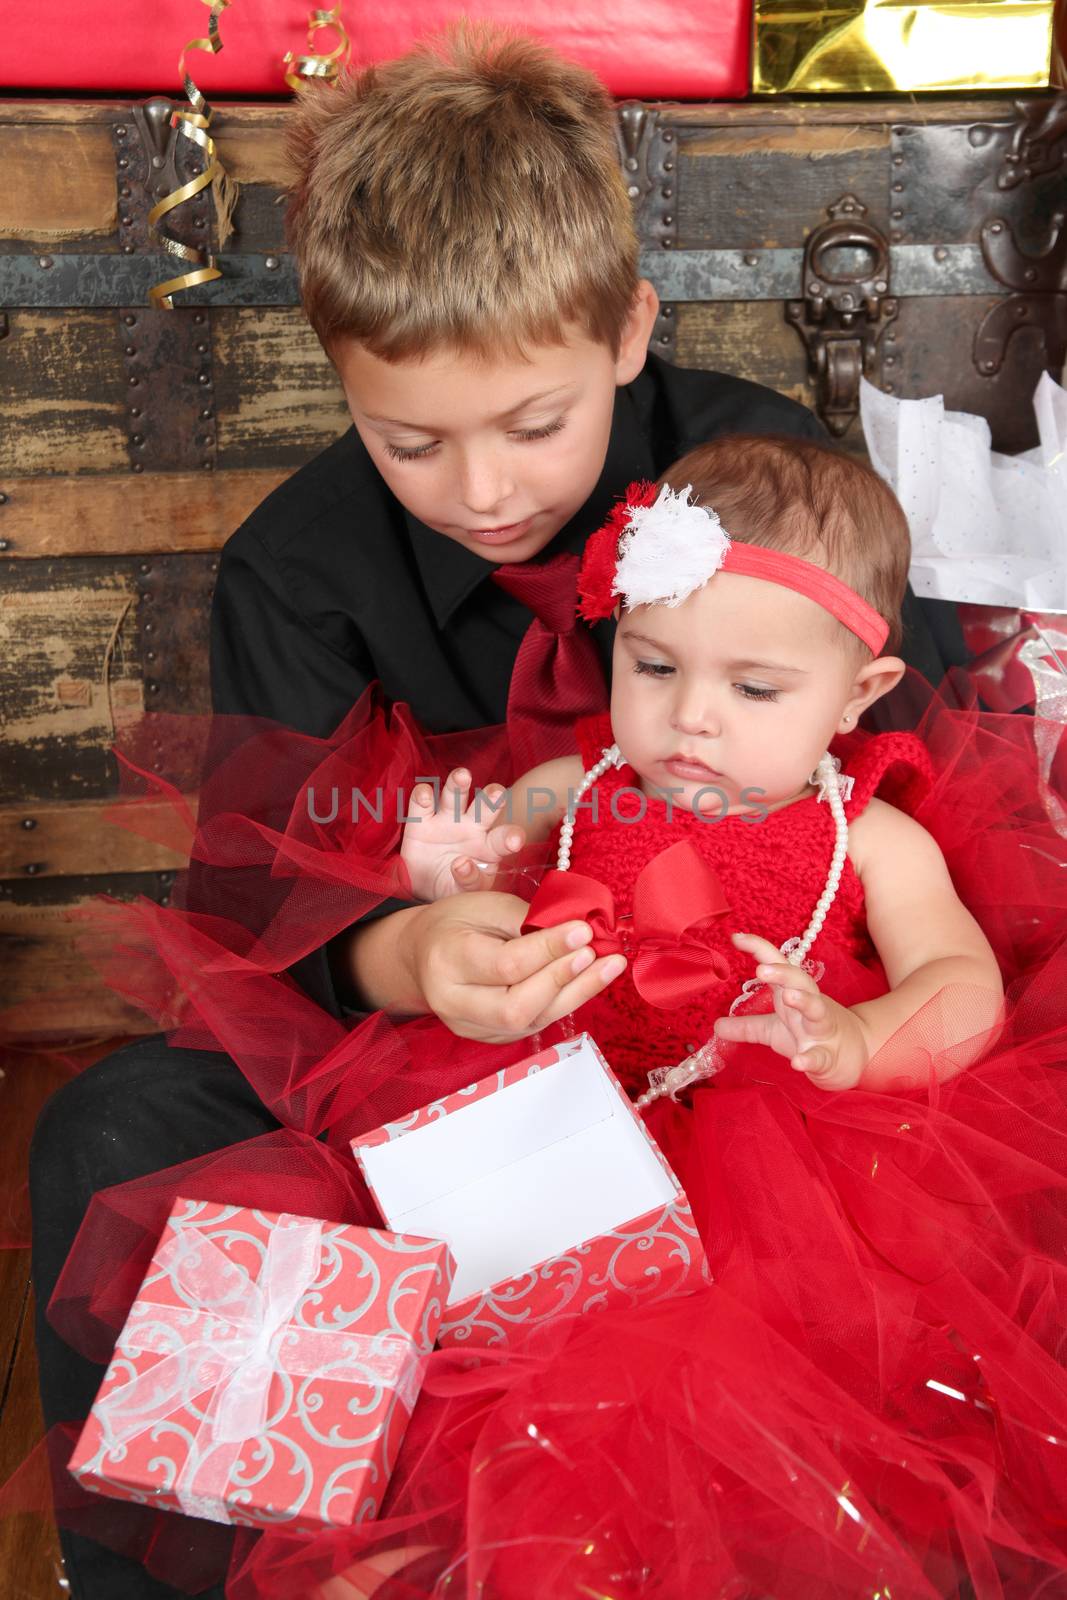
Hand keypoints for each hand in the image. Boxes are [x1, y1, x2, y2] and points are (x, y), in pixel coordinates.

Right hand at [401, 768, 523, 900]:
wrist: (422, 887)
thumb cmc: (453, 886)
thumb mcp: (465, 893)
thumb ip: (470, 881)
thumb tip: (461, 864)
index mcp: (489, 846)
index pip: (503, 838)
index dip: (510, 837)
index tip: (514, 841)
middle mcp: (471, 826)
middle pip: (484, 807)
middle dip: (491, 798)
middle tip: (496, 793)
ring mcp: (447, 820)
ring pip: (454, 796)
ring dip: (458, 784)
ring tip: (462, 776)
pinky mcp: (421, 820)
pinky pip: (422, 803)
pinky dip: (422, 796)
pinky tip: (425, 796)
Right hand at [404, 891, 626, 1042]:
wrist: (423, 954)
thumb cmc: (457, 922)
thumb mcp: (486, 905)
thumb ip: (528, 920)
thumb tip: (578, 932)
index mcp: (446, 960)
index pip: (506, 964)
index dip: (550, 949)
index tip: (584, 930)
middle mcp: (454, 1002)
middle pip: (516, 1007)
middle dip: (562, 980)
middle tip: (597, 952)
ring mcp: (471, 1027)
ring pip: (531, 1021)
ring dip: (576, 993)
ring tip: (609, 966)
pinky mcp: (490, 1038)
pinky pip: (535, 1024)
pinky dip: (566, 1001)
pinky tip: (589, 979)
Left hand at [712, 932, 869, 1090]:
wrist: (850, 1059)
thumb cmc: (808, 1037)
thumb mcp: (773, 1030)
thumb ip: (746, 1026)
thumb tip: (716, 1026)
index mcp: (794, 994)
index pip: (778, 966)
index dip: (759, 949)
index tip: (735, 937)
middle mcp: (810, 1006)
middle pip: (800, 982)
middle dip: (783, 972)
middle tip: (761, 968)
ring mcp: (821, 1031)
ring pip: (817, 1010)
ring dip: (803, 1001)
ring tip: (787, 996)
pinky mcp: (828, 1057)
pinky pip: (820, 1057)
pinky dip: (810, 1059)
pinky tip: (798, 1062)